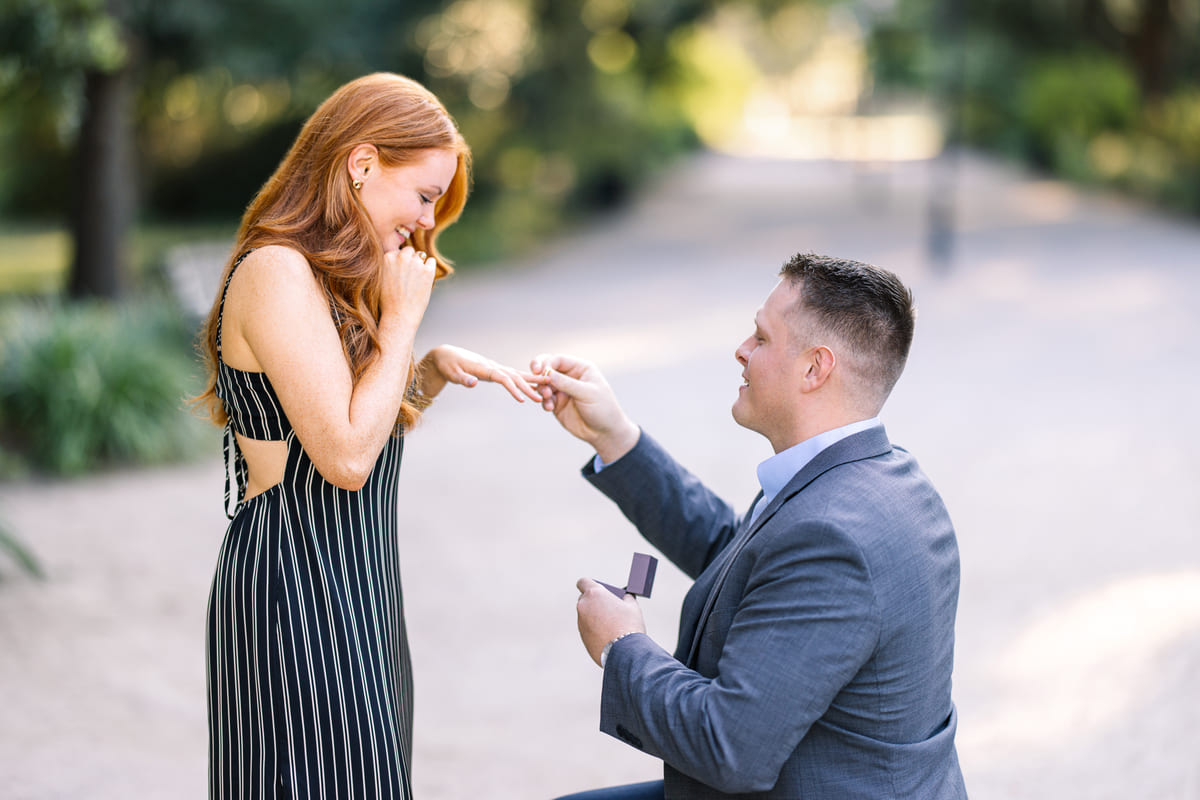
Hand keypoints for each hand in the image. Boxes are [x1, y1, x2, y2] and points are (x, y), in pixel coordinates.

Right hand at [380, 247, 436, 323]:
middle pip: (409, 251)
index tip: (399, 274)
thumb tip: (397, 255)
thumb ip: (388, 265)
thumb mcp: (380, 278)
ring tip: (415, 280)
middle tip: (408, 277)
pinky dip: (429, 268)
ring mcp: (415, 263)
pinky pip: (431, 261)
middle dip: (409, 260)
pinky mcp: (427, 271)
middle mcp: (401, 257)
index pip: (397, 252)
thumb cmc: (387, 301)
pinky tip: (425, 279)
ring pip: (420, 255)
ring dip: (419, 264)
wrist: (399, 316)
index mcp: (388, 257)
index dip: (399, 263)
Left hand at [420, 345, 541, 402]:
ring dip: (531, 381)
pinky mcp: (495, 369)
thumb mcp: (452, 373)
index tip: (522, 400)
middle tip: (541, 397)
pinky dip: (525, 378)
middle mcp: (492, 366)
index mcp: (483, 368)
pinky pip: (513, 374)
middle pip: (514, 376)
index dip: (513, 389)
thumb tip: (473, 383)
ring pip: (516, 374)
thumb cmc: (448, 365)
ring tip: (547, 386)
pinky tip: (534, 383)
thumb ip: (463, 379)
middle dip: (528, 387)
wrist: (447, 354)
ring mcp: (495, 367)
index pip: (502, 378)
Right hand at [530, 354, 639, 463]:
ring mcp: (563, 391)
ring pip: (544, 385)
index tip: (538, 371)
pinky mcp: (558, 404)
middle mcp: (570, 377)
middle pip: (547, 370)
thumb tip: (547, 373)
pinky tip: (549, 408)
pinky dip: (544, 402)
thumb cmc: (602, 408)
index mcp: (580, 368)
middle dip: (539, 374)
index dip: (545, 363)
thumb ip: (566, 383)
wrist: (604, 432)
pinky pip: (545, 399)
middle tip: (534, 378)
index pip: (558, 360)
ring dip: (542, 390)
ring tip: (547, 397)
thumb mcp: (587, 393)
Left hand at [576, 578, 645, 666]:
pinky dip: (595, 629)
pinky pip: (587, 628)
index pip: (583, 582)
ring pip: (586, 615)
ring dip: (595, 616)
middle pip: (585, 599)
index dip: (590, 584)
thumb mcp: (632, 606)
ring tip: (611, 624)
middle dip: (594, 601)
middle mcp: (584, 606)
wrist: (625, 652)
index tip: (597, 589)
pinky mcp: (582, 636)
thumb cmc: (629, 626)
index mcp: (594, 594)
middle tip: (608, 607)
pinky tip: (608, 634)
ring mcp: (581, 622)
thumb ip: (625, 598)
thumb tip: (626, 597)